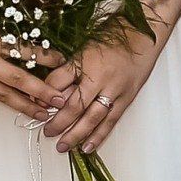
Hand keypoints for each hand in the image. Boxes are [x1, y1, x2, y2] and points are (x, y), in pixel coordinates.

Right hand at [0, 21, 57, 120]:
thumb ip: (2, 32)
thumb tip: (31, 42)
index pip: (25, 48)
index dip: (46, 56)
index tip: (65, 60)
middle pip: (18, 78)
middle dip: (42, 90)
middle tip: (62, 100)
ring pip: (3, 94)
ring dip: (25, 105)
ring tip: (43, 113)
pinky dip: (4, 100)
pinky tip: (18, 106)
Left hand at [40, 31, 164, 157]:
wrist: (144, 34)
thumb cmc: (113, 37)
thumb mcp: (83, 47)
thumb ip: (67, 69)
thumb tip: (48, 91)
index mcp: (86, 60)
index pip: (59, 82)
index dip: (45, 96)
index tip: (36, 106)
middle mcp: (101, 77)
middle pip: (75, 105)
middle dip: (59, 122)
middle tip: (47, 132)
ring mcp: (115, 89)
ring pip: (93, 117)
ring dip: (76, 134)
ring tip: (62, 146)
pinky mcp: (127, 98)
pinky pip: (110, 121)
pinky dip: (98, 135)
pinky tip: (87, 147)